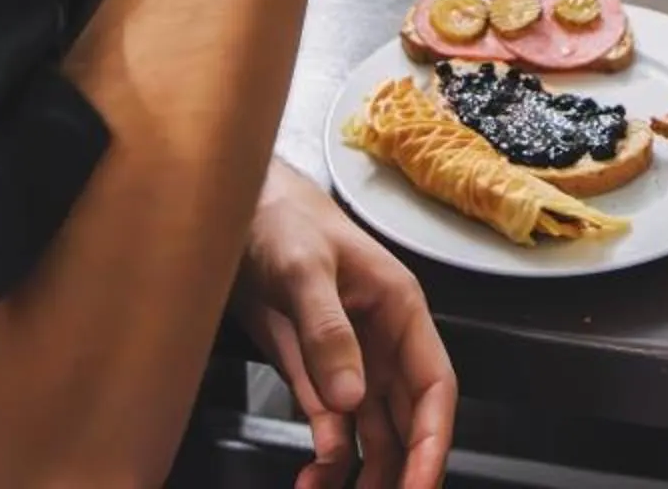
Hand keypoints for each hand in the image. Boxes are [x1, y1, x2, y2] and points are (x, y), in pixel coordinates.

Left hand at [229, 163, 456, 488]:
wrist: (233, 206)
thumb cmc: (282, 217)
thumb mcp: (304, 267)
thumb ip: (326, 331)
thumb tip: (349, 397)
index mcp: (399, 309)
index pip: (434, 386)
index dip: (434, 439)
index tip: (422, 481)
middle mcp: (381, 342)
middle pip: (408, 420)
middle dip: (404, 468)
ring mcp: (347, 360)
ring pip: (371, 433)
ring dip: (362, 472)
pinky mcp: (312, 372)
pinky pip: (329, 426)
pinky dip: (325, 459)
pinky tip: (312, 479)